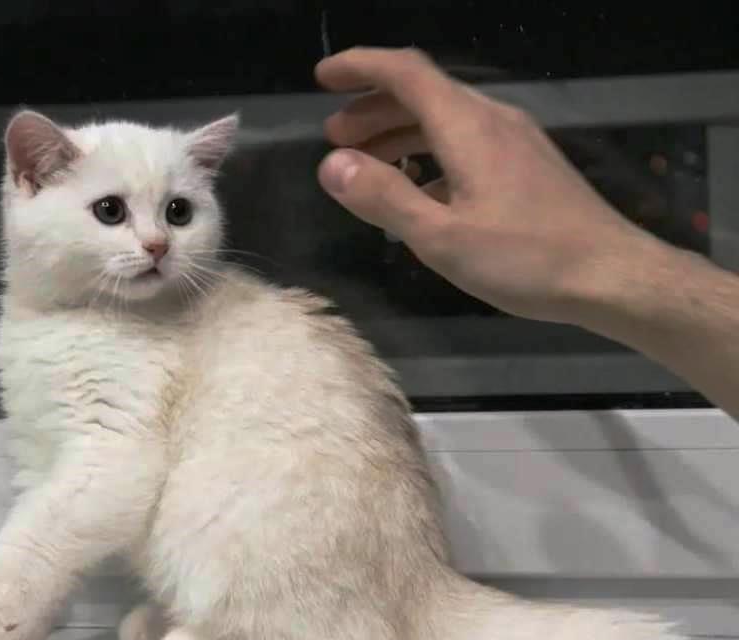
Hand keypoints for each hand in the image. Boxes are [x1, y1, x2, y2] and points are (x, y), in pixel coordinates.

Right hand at [314, 47, 665, 324]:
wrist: (612, 275)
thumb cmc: (525, 258)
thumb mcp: (440, 236)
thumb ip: (383, 197)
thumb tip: (332, 165)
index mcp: (467, 126)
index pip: (405, 72)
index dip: (360, 66)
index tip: (323, 78)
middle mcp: (492, 119)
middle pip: (424, 92)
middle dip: (373, 107)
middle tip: (335, 136)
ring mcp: (515, 141)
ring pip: (445, 118)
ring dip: (400, 131)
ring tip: (367, 161)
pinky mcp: (528, 165)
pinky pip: (466, 141)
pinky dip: (429, 152)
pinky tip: (418, 191)